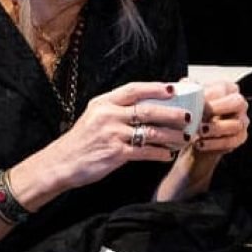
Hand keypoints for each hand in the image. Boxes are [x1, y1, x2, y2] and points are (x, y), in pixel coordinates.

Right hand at [47, 81, 194, 186]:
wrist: (62, 163)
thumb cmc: (82, 141)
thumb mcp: (94, 117)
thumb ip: (117, 110)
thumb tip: (148, 107)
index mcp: (103, 103)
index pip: (133, 89)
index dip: (155, 88)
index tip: (173, 89)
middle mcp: (108, 115)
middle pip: (147, 109)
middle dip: (172, 113)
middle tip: (189, 116)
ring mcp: (112, 134)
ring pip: (150, 131)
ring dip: (171, 135)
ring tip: (185, 138)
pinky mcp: (115, 153)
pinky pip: (145, 151)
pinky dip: (160, 153)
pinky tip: (168, 154)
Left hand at [190, 79, 248, 158]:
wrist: (193, 138)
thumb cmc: (193, 114)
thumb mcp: (188, 98)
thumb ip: (186, 88)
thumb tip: (185, 84)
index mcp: (228, 89)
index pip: (223, 88)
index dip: (210, 95)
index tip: (195, 102)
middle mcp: (239, 103)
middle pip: (237, 102)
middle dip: (217, 108)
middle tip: (200, 115)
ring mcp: (242, 121)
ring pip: (235, 124)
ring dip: (215, 128)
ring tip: (198, 131)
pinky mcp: (239, 138)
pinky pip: (230, 141)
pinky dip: (214, 143)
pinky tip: (200, 143)